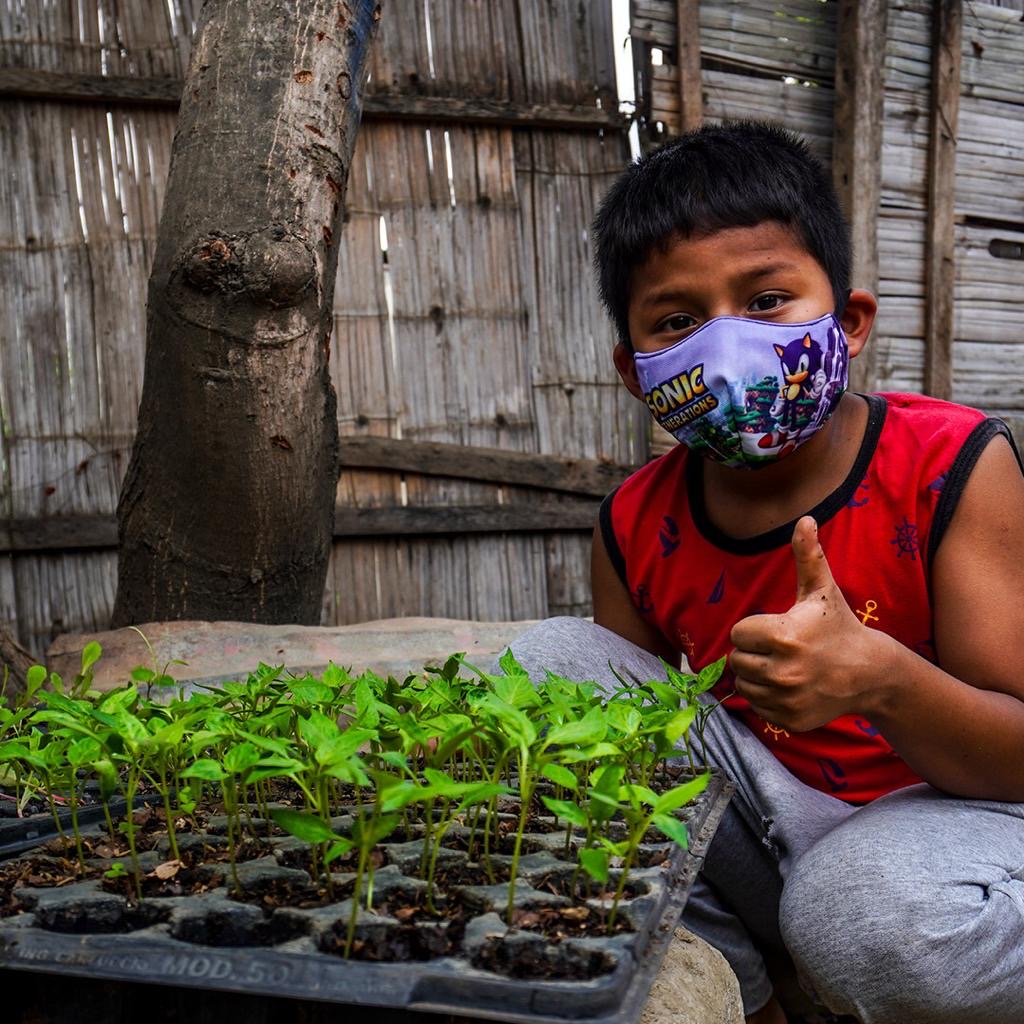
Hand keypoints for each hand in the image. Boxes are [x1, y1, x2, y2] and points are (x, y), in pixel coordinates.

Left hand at [728, 516, 874, 731]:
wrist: (870, 673)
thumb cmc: (838, 626)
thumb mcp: (822, 590)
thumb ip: (807, 555)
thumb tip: (805, 518)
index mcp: (782, 635)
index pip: (739, 633)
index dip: (754, 629)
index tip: (777, 629)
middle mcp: (782, 670)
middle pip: (737, 660)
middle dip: (753, 652)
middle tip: (780, 649)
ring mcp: (786, 698)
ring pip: (743, 685)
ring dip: (756, 676)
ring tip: (783, 666)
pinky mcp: (789, 720)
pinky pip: (756, 707)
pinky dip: (767, 698)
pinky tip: (790, 687)